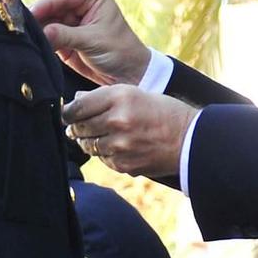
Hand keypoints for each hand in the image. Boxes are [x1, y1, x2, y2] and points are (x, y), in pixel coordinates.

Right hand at [30, 0, 151, 85]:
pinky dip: (38, 42)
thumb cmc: (119, 51)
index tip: (27, 15)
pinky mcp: (62, 37)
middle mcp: (78, 3)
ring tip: (22, 39)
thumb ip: (66, 35)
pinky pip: (45, 37)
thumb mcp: (93, 41)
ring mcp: (69, 20)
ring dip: (35, 32)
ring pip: (44, 22)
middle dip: (35, 19)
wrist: (128, 73)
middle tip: (19, 28)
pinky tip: (29, 46)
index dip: (43, 5)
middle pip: (49, 8)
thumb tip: (42, 32)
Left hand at [62, 86, 195, 176]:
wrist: (190, 140)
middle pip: (79, 127)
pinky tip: (117, 147)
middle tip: (78, 126)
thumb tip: (76, 99)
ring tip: (99, 136)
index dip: (68, 112)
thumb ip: (103, 96)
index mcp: (119, 97)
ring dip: (89, 141)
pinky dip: (104, 153)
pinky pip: (102, 159)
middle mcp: (117, 120)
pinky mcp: (123, 164)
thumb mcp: (135, 94)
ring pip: (88, 145)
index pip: (78, 107)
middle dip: (76, 127)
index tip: (68, 114)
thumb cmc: (163, 112)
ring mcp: (120, 145)